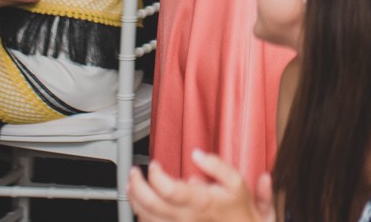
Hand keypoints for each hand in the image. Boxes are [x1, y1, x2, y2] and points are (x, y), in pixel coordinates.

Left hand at [128, 152, 271, 221]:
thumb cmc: (239, 211)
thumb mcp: (237, 182)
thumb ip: (217, 165)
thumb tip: (197, 154)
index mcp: (201, 201)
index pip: (169, 190)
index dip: (155, 175)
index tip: (154, 164)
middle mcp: (187, 217)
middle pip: (151, 204)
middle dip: (137, 186)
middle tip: (133, 173)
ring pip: (147, 218)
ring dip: (135, 201)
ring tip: (132, 186)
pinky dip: (142, 215)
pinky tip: (141, 205)